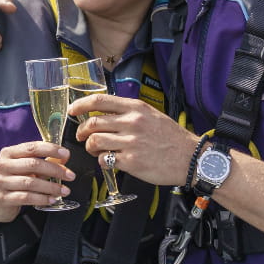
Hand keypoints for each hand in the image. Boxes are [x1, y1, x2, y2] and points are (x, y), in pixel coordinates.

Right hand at [0, 141, 72, 223]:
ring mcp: (1, 182)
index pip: (32, 147)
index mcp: (8, 153)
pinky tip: (52, 199)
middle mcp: (2, 166)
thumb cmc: (13, 181)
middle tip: (70, 175)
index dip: (50, 149)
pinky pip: (26, 197)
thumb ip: (43, 161)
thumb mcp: (26, 168)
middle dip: (55, 169)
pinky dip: (42, 198)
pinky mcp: (3, 198)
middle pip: (33, 164)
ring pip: (30, 182)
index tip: (66, 154)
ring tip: (64, 190)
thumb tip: (64, 157)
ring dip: (51, 186)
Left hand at [69, 94, 193, 186]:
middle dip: (82, 131)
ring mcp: (131, 143)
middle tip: (82, 136)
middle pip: (93, 123)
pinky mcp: (131, 162)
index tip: (72, 110)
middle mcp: (132, 123)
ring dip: (90, 147)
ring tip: (96, 150)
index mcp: (136, 108)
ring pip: (95, 141)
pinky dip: (102, 161)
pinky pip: (105, 160)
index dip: (80, 105)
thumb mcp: (152, 115)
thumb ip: (129, 113)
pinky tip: (109, 161)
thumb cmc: (171, 138)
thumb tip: (105, 114)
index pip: (100, 101)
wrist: (190, 158)